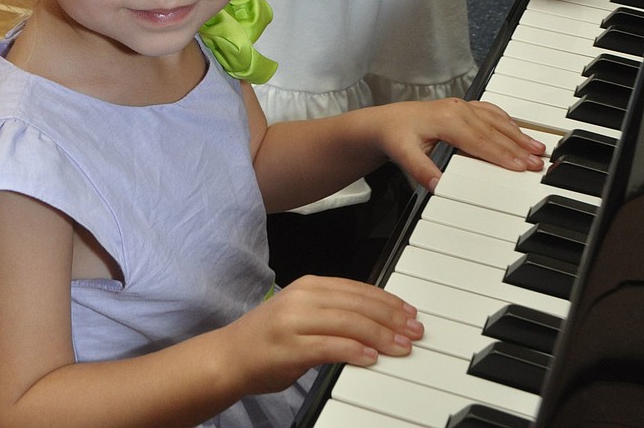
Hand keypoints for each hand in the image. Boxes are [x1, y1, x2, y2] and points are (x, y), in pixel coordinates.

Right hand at [229, 275, 423, 394]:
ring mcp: (295, 321)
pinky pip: (329, 346)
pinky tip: (371, 357)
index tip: (408, 312)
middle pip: (358, 304)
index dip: (387, 300)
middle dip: (391, 318)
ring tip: (401, 346)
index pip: (357, 288)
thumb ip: (333, 313)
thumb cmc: (268, 339)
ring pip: (348, 322)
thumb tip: (374, 321)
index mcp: (309, 286)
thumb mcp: (302, 314)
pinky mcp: (290, 347)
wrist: (229, 356)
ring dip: (380, 335)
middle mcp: (303, 298)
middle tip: (414, 330)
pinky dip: (353, 351)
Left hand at [376, 97, 545, 193]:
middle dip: (518, 147)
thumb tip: (438, 186)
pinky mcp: (463, 107)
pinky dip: (509, 123)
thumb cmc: (395, 135)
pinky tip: (519, 131)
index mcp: (447, 119)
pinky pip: (491, 113)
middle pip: (494, 131)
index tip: (520, 167)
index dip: (502, 155)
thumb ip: (421, 169)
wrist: (385, 121)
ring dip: (518, 134)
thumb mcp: (402, 154)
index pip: (481, 141)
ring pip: (497, 120)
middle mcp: (458, 109)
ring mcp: (461, 106)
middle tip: (538, 163)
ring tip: (538, 148)